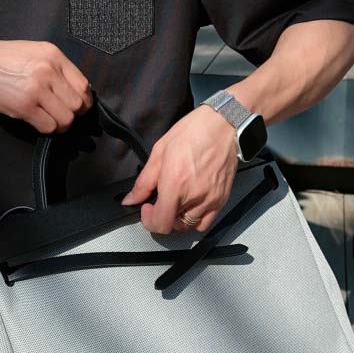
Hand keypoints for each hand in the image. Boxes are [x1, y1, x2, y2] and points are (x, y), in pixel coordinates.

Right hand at [0, 37, 92, 133]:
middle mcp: (48, 71)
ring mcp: (36, 89)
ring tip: (52, 119)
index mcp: (54, 56)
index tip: (80, 106)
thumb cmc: (2, 59)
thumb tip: (76, 90)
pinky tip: (39, 121)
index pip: (83, 85)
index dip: (85, 100)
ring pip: (66, 118)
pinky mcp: (24, 106)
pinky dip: (47, 128)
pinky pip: (48, 126)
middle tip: (63, 114)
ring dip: (61, 124)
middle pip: (78, 104)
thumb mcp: (35, 52)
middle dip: (74, 114)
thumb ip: (56, 68)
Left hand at [121, 105, 238, 232]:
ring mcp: (210, 200)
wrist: (222, 126)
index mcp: (175, 184)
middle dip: (162, 218)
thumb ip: (143, 182)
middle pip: (173, 226)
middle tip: (160, 202)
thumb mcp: (159, 152)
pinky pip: (206, 222)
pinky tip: (191, 204)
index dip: (149, 220)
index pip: (160, 223)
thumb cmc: (193, 133)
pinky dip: (196, 219)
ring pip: (189, 226)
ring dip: (178, 219)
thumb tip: (131, 199)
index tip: (147, 207)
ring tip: (176, 202)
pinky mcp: (222, 199)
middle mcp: (193, 196)